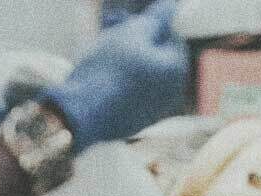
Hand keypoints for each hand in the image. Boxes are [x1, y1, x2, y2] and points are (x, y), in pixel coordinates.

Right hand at [41, 0, 188, 152]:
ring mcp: (158, 109)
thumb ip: (155, 19)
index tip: (120, 20)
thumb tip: (173, 5)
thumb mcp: (131, 34)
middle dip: (135, 41)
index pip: (171, 36)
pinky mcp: (140, 120)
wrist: (83, 114)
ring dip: (127, 59)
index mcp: (177, 69)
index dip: (146, 24)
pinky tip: (101, 76)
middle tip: (108, 31)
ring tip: (101, 52)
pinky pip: (135, 93)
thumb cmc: (108, 69)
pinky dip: (122, 81)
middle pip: (158, 56)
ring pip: (145, 74)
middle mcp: (174, 91)